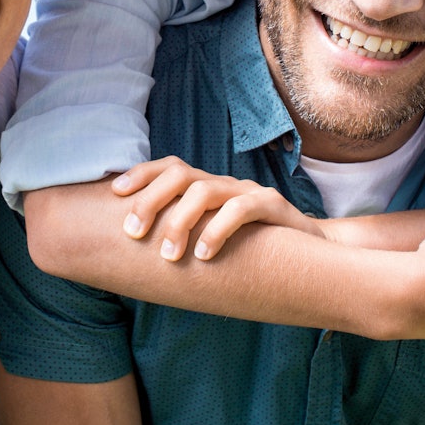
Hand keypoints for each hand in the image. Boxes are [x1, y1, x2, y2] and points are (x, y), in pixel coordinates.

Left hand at [111, 156, 320, 260]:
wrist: (311, 256)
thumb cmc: (249, 252)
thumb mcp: (209, 240)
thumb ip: (181, 237)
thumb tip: (131, 250)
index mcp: (205, 187)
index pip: (168, 167)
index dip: (140, 175)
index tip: (114, 193)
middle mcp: (223, 184)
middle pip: (180, 174)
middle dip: (151, 200)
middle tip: (132, 232)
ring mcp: (248, 192)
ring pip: (206, 190)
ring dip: (181, 221)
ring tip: (168, 255)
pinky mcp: (273, 206)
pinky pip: (242, 209)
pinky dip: (218, 230)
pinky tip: (203, 256)